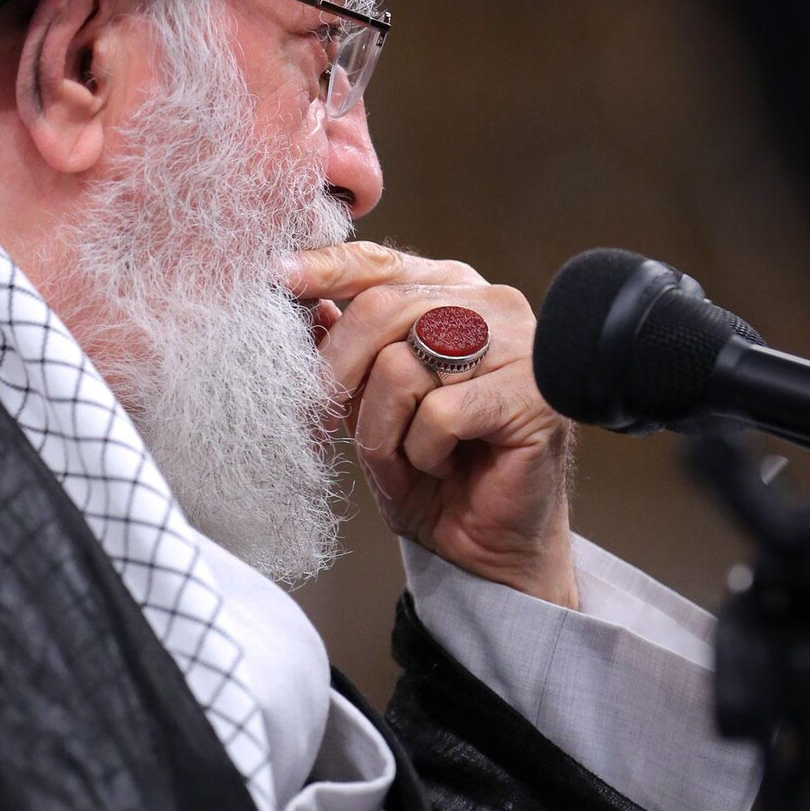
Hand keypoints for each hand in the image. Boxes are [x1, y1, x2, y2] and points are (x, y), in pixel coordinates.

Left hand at [282, 243, 576, 607]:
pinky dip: (421, 453)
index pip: (378, 263)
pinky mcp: (532, 395)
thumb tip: (297, 300)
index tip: (277, 277)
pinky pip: (439, 413)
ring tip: (400, 459)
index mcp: (452, 292)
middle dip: (334, 377)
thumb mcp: (367, 405)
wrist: (486, 546)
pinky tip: (440, 466)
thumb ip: (344, 349)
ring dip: (380, 430)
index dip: (324, 269)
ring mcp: (519, 346)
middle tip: (317, 427)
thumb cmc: (430, 473)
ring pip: (402, 366)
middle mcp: (490, 306)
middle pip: (381, 310)